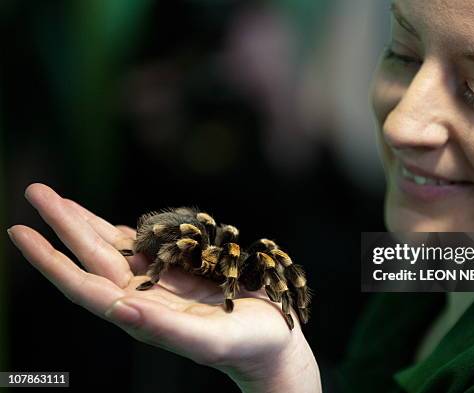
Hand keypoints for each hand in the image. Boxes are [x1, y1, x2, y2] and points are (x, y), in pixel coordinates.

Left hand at [7, 183, 320, 392]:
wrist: (272, 343)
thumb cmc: (245, 346)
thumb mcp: (208, 340)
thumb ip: (164, 327)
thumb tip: (120, 308)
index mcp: (141, 314)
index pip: (83, 285)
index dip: (50, 260)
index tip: (20, 230)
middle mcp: (143, 296)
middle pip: (92, 256)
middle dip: (63, 225)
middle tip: (35, 191)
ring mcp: (160, 284)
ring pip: (113, 249)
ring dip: (85, 224)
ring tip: (58, 199)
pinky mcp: (181, 274)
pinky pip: (145, 247)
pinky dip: (122, 231)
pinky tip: (108, 222)